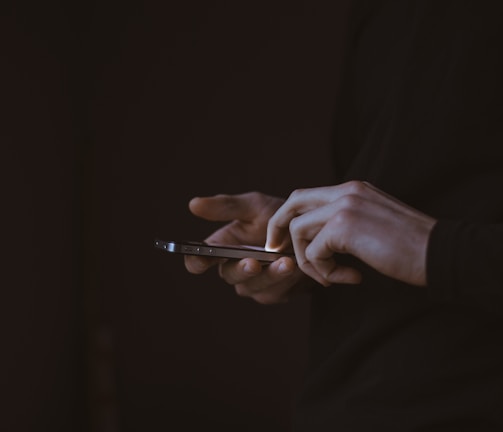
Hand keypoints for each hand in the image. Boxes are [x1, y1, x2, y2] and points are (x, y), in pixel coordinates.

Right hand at [185, 192, 309, 303]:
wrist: (311, 231)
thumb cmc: (278, 216)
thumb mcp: (254, 206)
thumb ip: (226, 207)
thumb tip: (193, 204)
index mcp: (222, 247)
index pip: (198, 260)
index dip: (196, 261)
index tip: (201, 259)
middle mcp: (233, 268)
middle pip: (228, 276)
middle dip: (241, 270)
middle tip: (253, 263)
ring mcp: (253, 284)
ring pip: (253, 287)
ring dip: (270, 275)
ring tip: (286, 262)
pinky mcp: (273, 293)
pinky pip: (274, 292)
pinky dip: (285, 280)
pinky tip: (296, 267)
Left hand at [266, 181, 436, 286]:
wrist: (438, 253)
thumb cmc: (409, 246)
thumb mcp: (372, 224)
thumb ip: (345, 223)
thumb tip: (318, 240)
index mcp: (353, 189)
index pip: (306, 196)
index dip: (289, 217)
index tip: (284, 240)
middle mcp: (346, 191)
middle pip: (293, 202)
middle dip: (278, 228)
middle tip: (277, 251)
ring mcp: (344, 205)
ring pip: (299, 230)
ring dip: (308, 260)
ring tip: (329, 277)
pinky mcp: (345, 226)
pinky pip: (314, 252)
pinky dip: (323, 271)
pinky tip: (347, 278)